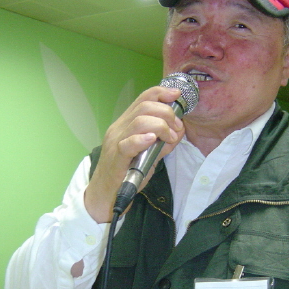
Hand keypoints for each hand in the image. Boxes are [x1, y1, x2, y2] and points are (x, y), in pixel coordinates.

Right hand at [84, 85, 185, 222]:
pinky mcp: (116, 158)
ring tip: (170, 138)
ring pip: (138, 121)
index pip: (143, 99)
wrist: (107, 195)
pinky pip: (128, 143)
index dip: (161, 93)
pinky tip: (153, 140)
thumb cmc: (127, 173)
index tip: (177, 96)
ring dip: (161, 126)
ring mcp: (116, 142)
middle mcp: (119, 128)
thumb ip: (164, 142)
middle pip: (144, 107)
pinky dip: (142, 139)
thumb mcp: (150, 154)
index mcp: (126, 124)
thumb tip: (180, 129)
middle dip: (166, 113)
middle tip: (177, 127)